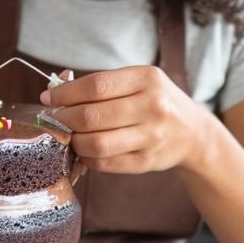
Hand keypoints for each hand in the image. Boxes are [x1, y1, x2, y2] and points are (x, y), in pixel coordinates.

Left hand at [40, 66, 209, 174]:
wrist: (193, 133)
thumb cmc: (157, 102)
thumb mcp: (140, 81)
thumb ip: (103, 84)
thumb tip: (56, 89)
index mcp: (147, 79)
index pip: (96, 86)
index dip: (66, 93)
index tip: (49, 98)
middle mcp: (152, 107)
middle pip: (92, 116)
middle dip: (65, 118)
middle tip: (56, 118)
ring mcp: (151, 137)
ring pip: (96, 143)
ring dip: (73, 140)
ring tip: (69, 135)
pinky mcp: (147, 162)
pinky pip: (105, 163)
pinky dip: (87, 158)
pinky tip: (85, 150)